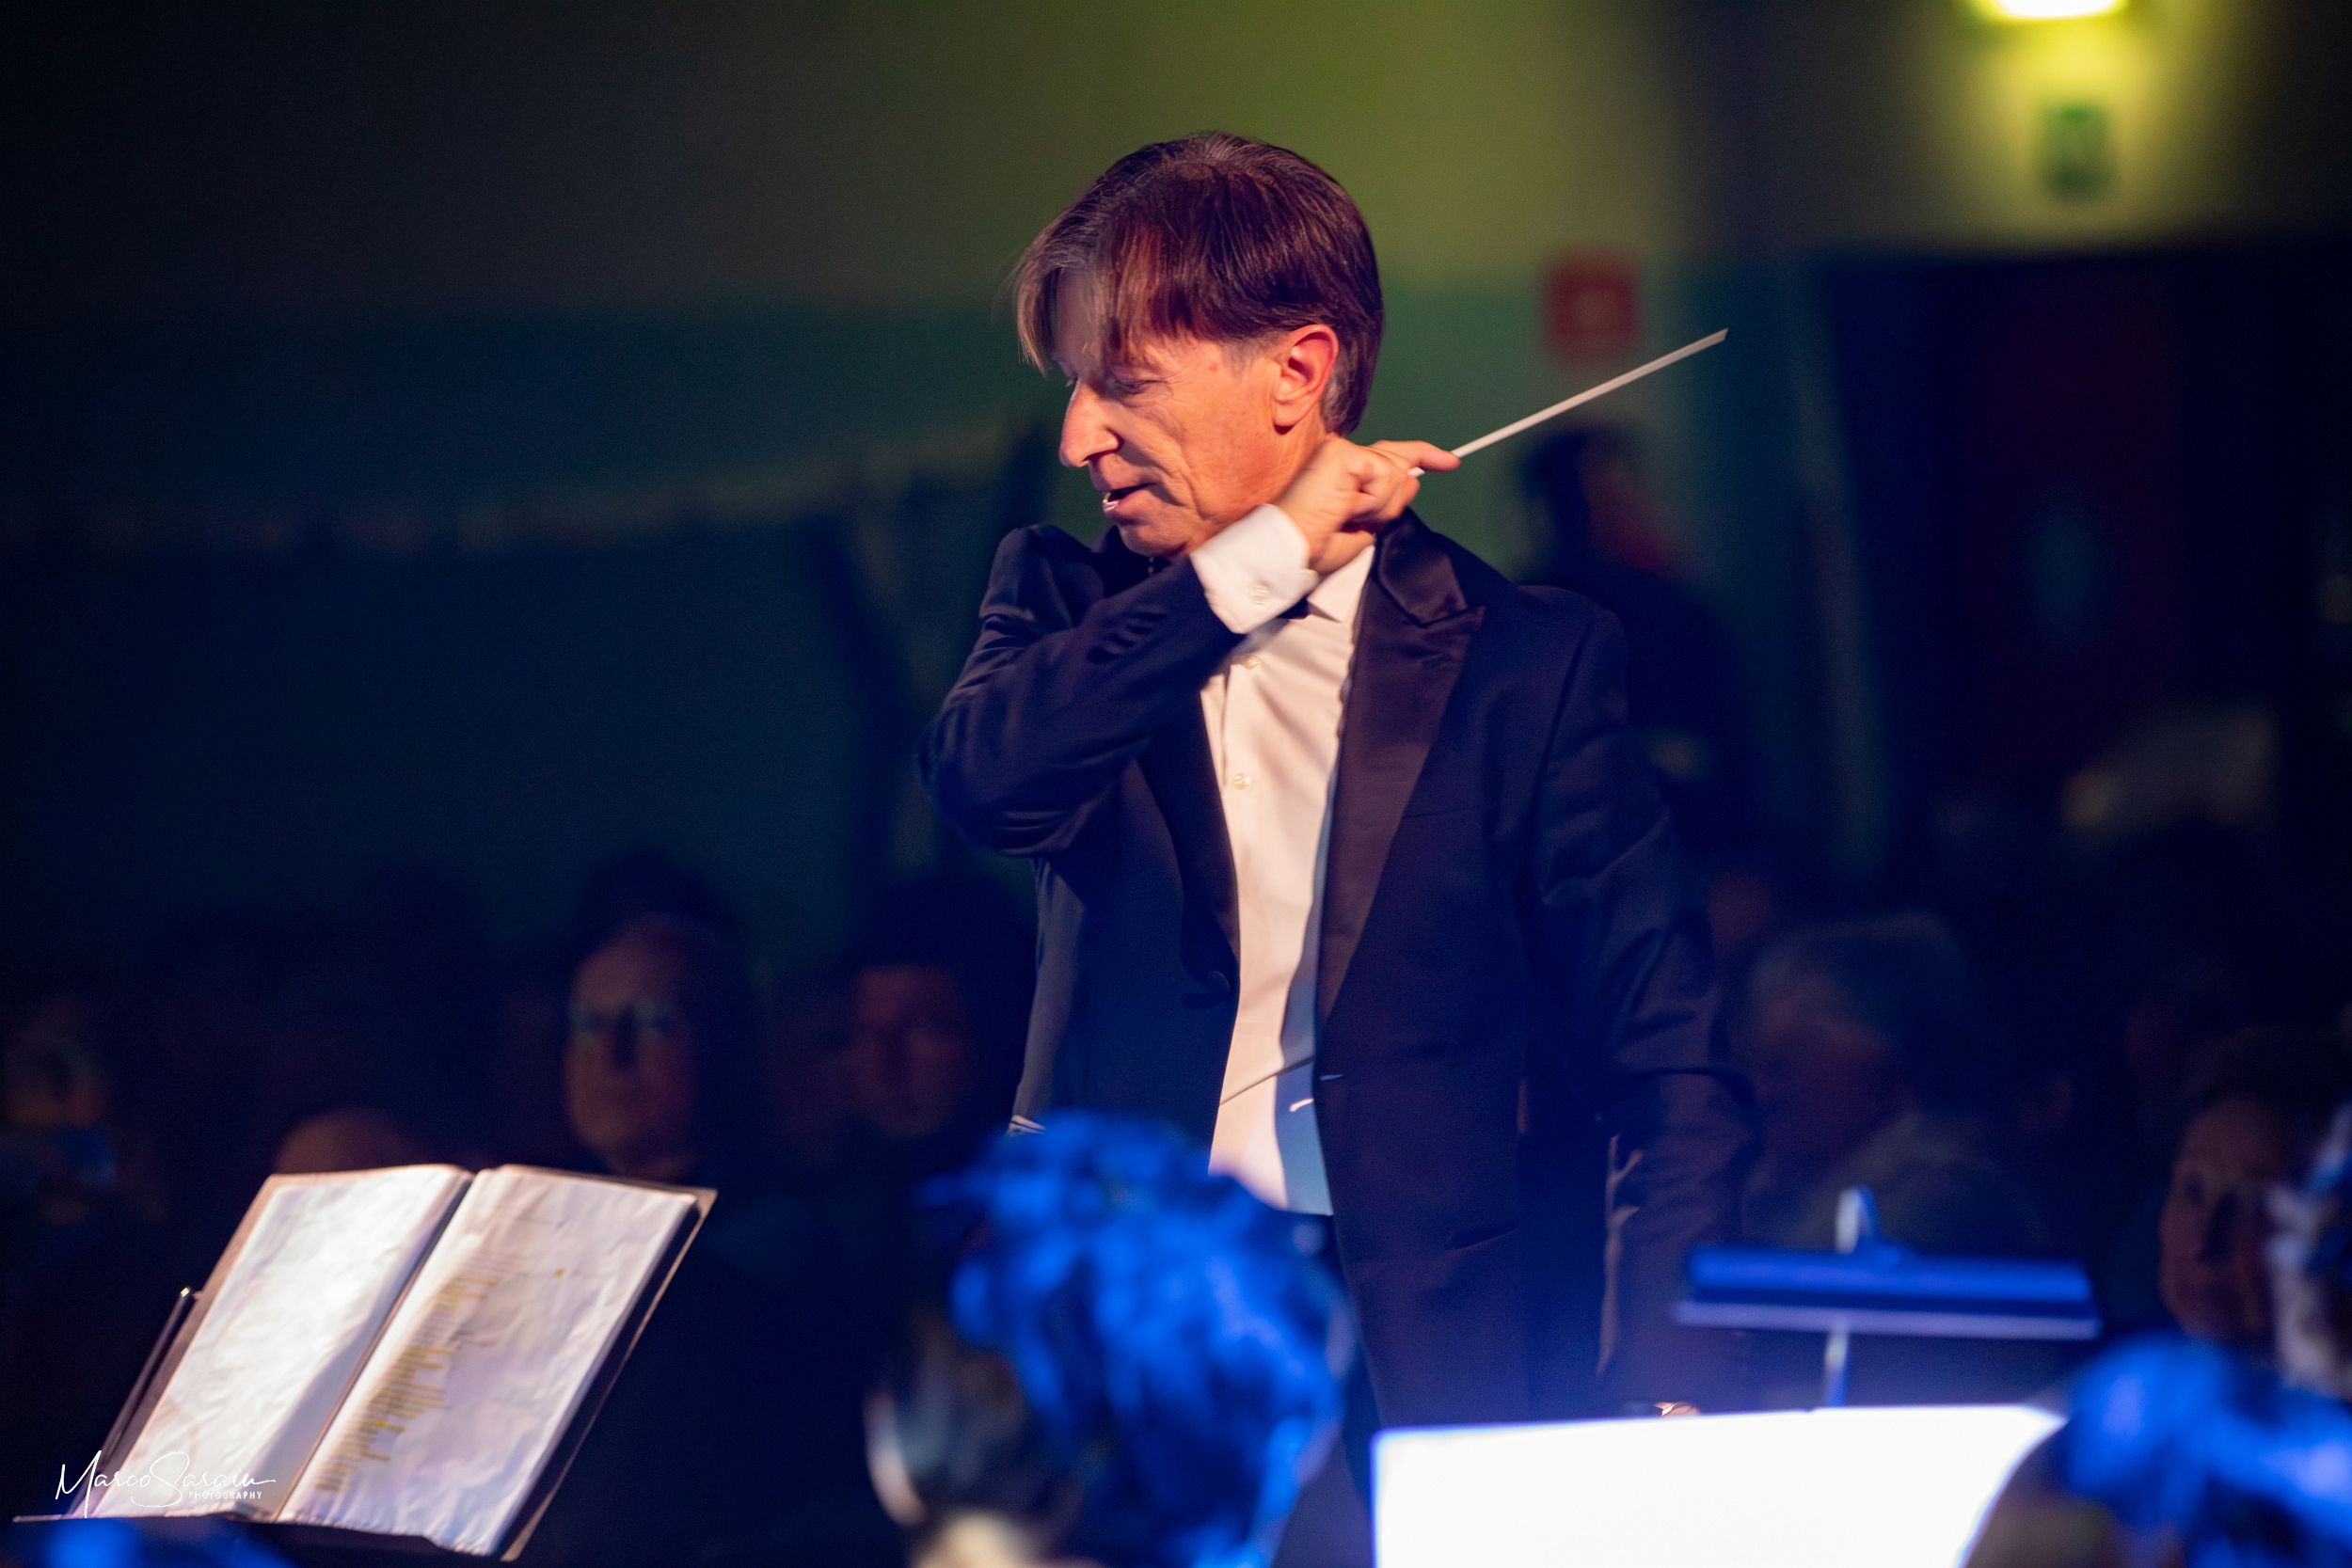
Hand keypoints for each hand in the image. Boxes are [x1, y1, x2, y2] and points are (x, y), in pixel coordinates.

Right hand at [1274, 435, 1458, 570]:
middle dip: (1389, 502)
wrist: (1291, 552)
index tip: (1450, 462)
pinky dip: (1371, 499)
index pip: (1391, 456)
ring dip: (1378, 506)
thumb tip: (1412, 479)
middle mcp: (1342, 455)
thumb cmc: (1314, 547)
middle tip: (1356, 520)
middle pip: (1398, 464)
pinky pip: (1384, 474)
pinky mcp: (1341, 452)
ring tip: (1345, 516)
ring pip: (1395, 473)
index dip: (1424, 456)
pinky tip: (1345, 506)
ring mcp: (1341, 450)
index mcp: (1344, 472)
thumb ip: (1388, 502)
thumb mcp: (1364, 529)